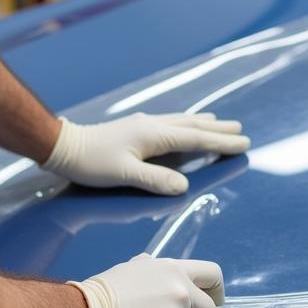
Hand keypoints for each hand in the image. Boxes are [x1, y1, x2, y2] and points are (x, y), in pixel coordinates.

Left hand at [41, 112, 249, 194]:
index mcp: (154, 135)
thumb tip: (184, 186)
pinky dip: (186, 123)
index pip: (195, 139)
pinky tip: (184, 124)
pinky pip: (171, 123)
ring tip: (220, 123)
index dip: (220, 143)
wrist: (64, 147)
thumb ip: (155, 180)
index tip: (243, 143)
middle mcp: (152, 125)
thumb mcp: (125, 175)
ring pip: (182, 122)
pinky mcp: (136, 128)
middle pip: (193, 126)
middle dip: (219, 130)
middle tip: (241, 130)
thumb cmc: (92, 163)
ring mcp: (144, 124)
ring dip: (204, 124)